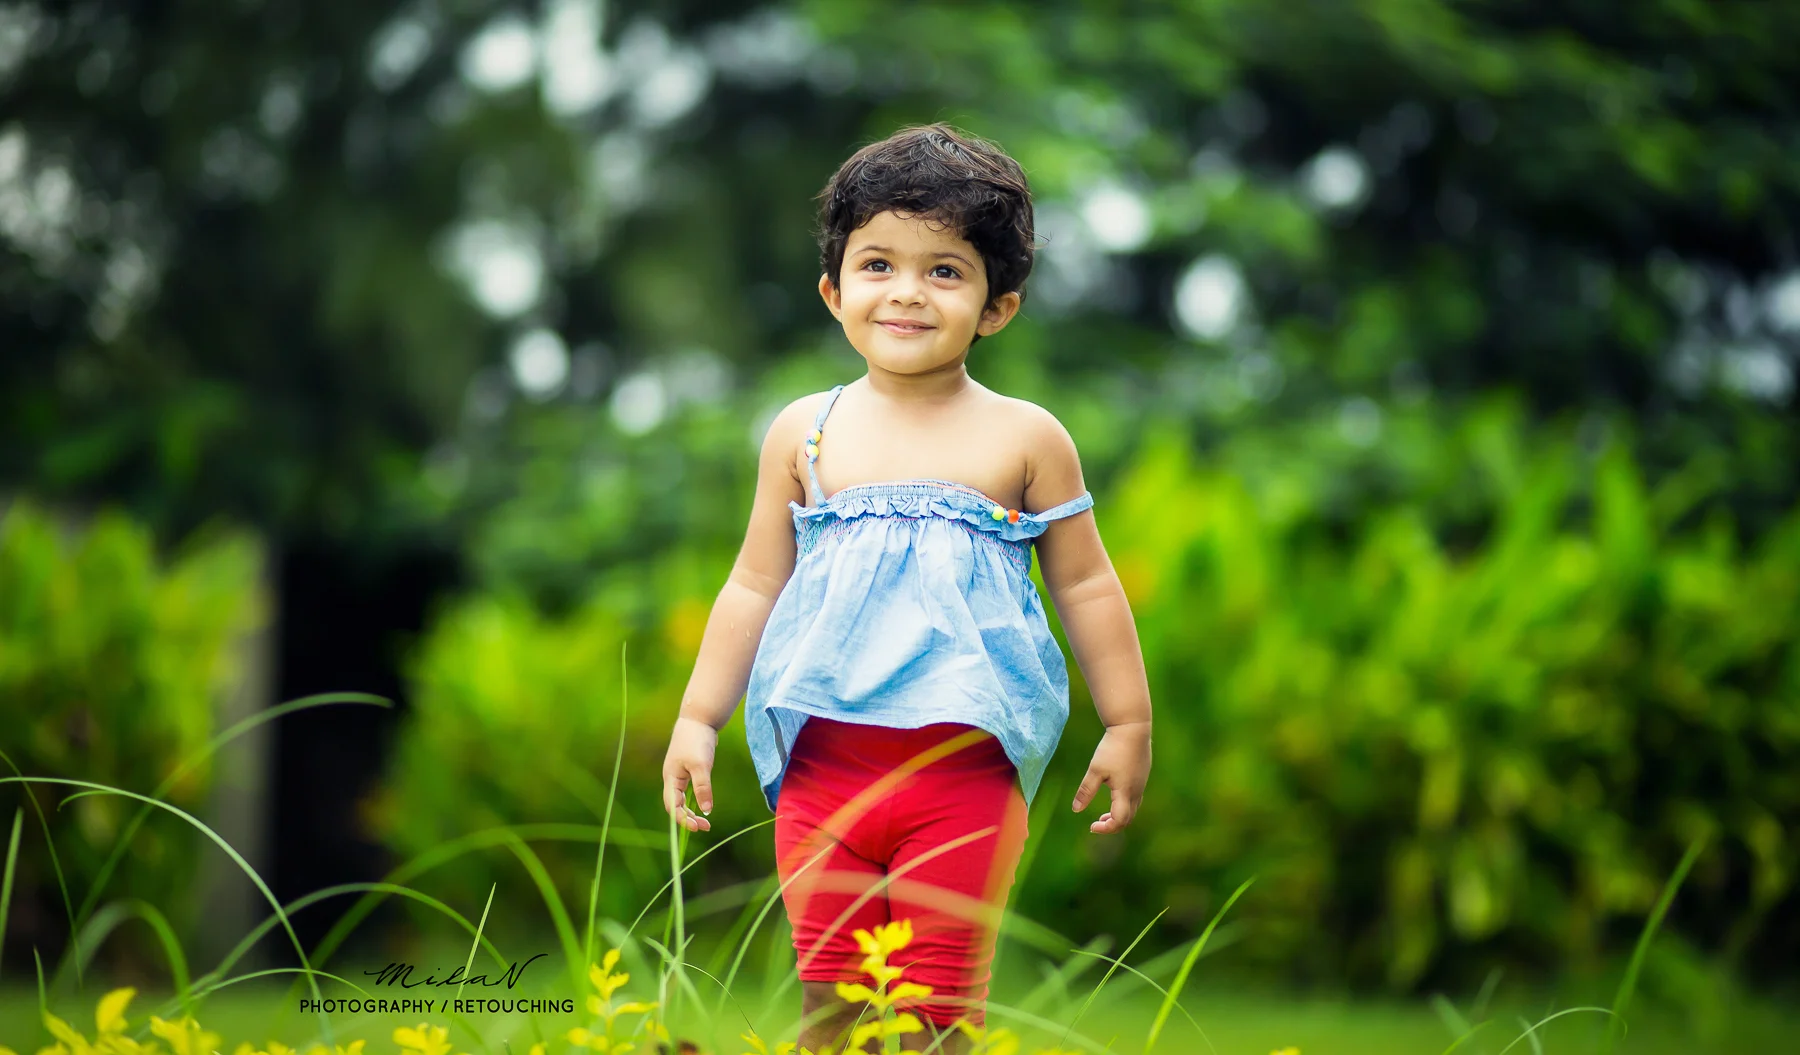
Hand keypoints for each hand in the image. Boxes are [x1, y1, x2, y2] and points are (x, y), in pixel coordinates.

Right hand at [663, 716, 718, 832]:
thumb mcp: (702, 765)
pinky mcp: (688, 770)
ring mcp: (679, 774)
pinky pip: (688, 791)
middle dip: (688, 818)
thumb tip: (706, 810)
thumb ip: (703, 787)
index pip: (673, 806)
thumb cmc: (697, 740)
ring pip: (681, 799)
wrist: (699, 719)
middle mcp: (672, 778)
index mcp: (671, 778)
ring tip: (705, 822)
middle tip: (705, 827)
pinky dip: (695, 800)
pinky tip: (704, 803)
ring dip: (691, 811)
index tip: (697, 827)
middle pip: (675, 805)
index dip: (683, 819)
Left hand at [1071, 721, 1149, 833]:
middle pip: (1128, 819)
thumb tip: (1076, 810)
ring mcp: (1141, 783)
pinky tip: (1113, 795)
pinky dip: (1124, 805)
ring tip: (1103, 816)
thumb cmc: (1112, 748)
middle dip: (1112, 825)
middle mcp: (1136, 791)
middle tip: (1096, 824)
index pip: (1119, 820)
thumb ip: (1086, 790)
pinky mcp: (1142, 775)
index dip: (1106, 828)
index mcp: (1125, 792)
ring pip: (1133, 809)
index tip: (1091, 826)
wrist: (1132, 727)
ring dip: (1118, 815)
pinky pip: (1135, 798)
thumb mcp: (1095, 769)